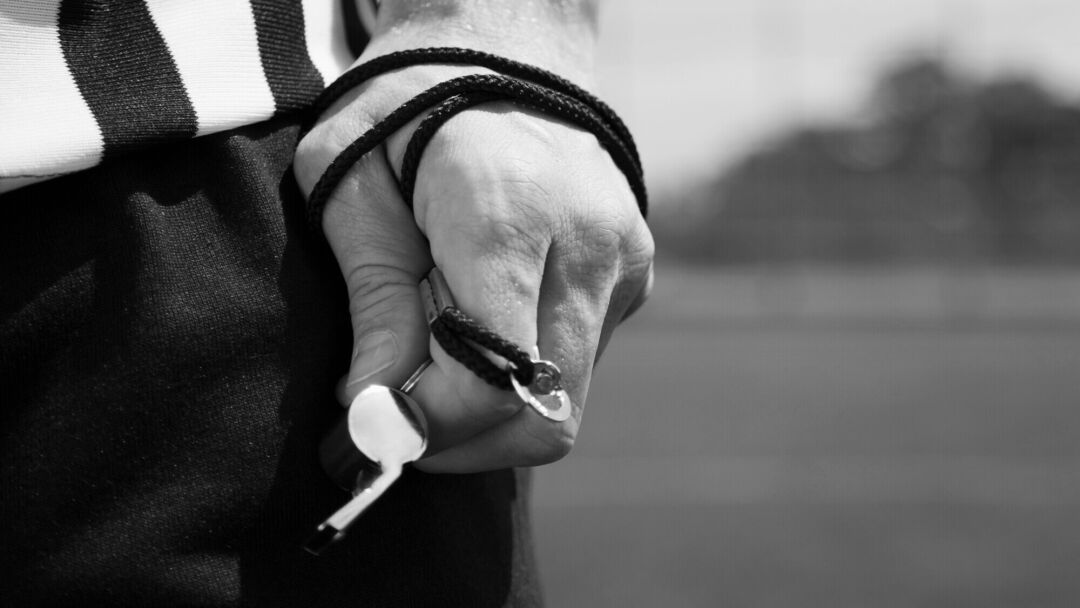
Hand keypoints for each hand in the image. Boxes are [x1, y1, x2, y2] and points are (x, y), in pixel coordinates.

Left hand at [293, 16, 653, 473]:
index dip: (429, 426)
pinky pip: (581, 357)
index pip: (493, 378)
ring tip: (439, 355)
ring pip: (568, 396)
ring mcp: (623, 259)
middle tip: (404, 425)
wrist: (505, 43)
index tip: (373, 427)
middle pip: (547, 413)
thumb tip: (377, 411)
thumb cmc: (409, 108)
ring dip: (496, 407)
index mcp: (508, 216)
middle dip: (467, 443)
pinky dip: (527, 368)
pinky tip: (486, 319)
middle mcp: (586, 244)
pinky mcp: (635, 270)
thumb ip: (376, 307)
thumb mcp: (355, 191)